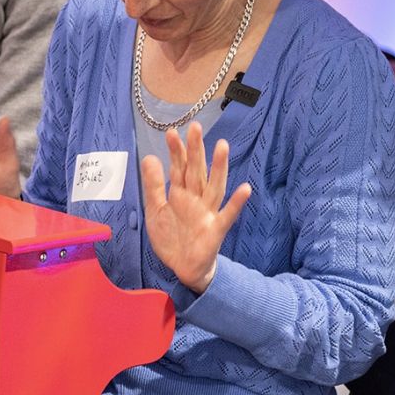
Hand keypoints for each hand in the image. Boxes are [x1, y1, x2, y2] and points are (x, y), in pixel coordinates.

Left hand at [139, 121, 251, 293]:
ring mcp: (208, 213)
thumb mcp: (155, 210)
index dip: (176, 151)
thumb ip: (153, 185)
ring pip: (214, 186)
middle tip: (196, 126)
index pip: (179, 168)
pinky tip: (245, 189)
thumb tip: (149, 157)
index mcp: (181, 194)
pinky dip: (236, 203)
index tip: (172, 132)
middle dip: (196, 150)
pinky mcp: (215, 230)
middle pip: (196, 171)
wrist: (183, 268)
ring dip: (219, 167)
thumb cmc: (172, 237)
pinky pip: (228, 215)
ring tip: (222, 146)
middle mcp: (196, 199)